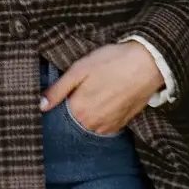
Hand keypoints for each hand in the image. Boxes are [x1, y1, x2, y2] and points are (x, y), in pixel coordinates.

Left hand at [39, 43, 163, 133]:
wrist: (148, 64)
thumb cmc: (112, 61)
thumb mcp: (80, 69)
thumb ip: (58, 90)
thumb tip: (40, 106)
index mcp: (78, 110)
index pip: (57, 115)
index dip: (57, 105)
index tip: (60, 96)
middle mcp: (92, 124)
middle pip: (72, 122)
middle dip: (71, 111)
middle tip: (80, 91)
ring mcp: (108, 127)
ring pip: (88, 125)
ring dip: (86, 115)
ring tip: (94, 95)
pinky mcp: (121, 125)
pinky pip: (103, 127)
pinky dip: (99, 118)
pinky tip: (104, 101)